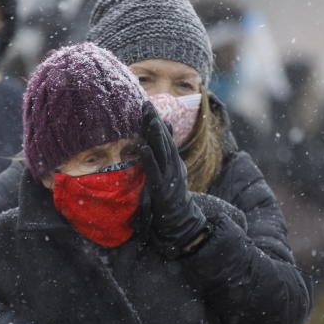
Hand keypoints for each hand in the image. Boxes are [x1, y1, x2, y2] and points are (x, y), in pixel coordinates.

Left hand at [139, 102, 208, 257]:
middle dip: (155, 121)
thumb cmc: (170, 195)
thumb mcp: (170, 170)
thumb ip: (166, 150)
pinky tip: (143, 147)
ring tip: (148, 119)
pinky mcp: (162, 188)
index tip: (147, 105)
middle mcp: (173, 165)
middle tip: (146, 105)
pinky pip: (155, 171)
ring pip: (162, 151)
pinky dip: (149, 158)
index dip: (156, 121)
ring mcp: (169, 176)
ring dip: (155, 135)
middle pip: (164, 140)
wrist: (180, 219)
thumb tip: (166, 125)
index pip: (165, 137)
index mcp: (174, 161)